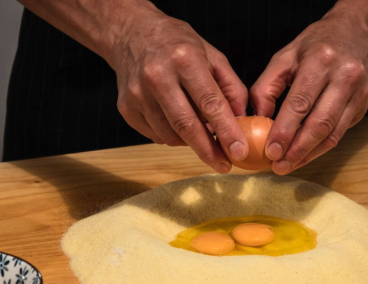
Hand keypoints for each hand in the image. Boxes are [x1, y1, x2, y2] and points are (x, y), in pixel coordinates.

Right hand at [108, 14, 248, 172]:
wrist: (131, 34)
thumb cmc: (176, 44)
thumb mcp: (211, 55)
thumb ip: (230, 87)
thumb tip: (241, 121)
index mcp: (184, 59)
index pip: (209, 103)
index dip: (226, 131)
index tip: (239, 152)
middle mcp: (158, 76)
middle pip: (187, 125)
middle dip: (208, 150)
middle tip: (224, 165)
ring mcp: (138, 94)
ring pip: (170, 135)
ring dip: (190, 142)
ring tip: (201, 135)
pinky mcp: (126, 108)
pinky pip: (155, 135)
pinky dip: (172, 136)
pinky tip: (177, 123)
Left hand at [251, 12, 367, 173]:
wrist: (358, 32)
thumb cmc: (316, 45)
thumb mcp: (284, 57)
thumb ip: (266, 88)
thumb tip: (256, 122)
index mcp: (321, 60)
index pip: (300, 102)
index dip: (285, 130)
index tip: (270, 151)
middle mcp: (344, 76)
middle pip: (320, 122)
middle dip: (297, 149)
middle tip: (278, 166)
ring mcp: (358, 93)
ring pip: (333, 133)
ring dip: (309, 154)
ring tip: (288, 166)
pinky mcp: (362, 106)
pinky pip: (339, 133)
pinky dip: (320, 148)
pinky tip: (303, 155)